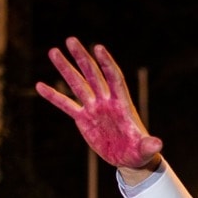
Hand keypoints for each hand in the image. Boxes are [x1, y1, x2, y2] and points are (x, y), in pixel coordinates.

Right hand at [35, 37, 163, 181]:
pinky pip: (66, 105)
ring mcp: (94, 108)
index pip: (114, 78)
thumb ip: (149, 146)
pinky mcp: (83, 118)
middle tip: (71, 40)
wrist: (129, 157)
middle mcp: (106, 102)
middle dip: (83, 58)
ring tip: (53, 51)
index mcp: (122, 104)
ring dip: (65, 69)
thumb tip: (158, 145)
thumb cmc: (139, 152)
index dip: (107, 63)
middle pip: (93, 75)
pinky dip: (54, 96)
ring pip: (78, 85)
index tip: (98, 47)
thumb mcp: (144, 150)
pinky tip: (39, 85)